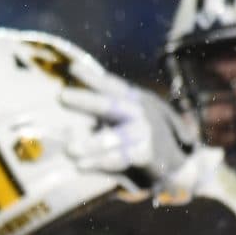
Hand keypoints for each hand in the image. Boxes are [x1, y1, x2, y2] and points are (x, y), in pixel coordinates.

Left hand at [59, 68, 194, 181]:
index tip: (72, 68)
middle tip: (60, 96)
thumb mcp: (120, 124)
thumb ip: (98, 117)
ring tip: (68, 150)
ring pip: (116, 137)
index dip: (94, 77)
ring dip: (92, 144)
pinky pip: (122, 158)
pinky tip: (80, 165)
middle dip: (86, 100)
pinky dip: (101, 162)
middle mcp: (140, 113)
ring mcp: (146, 133)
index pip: (112, 86)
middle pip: (112, 105)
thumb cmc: (138, 141)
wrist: (175, 166)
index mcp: (133, 101)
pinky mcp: (148, 154)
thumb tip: (64, 108)